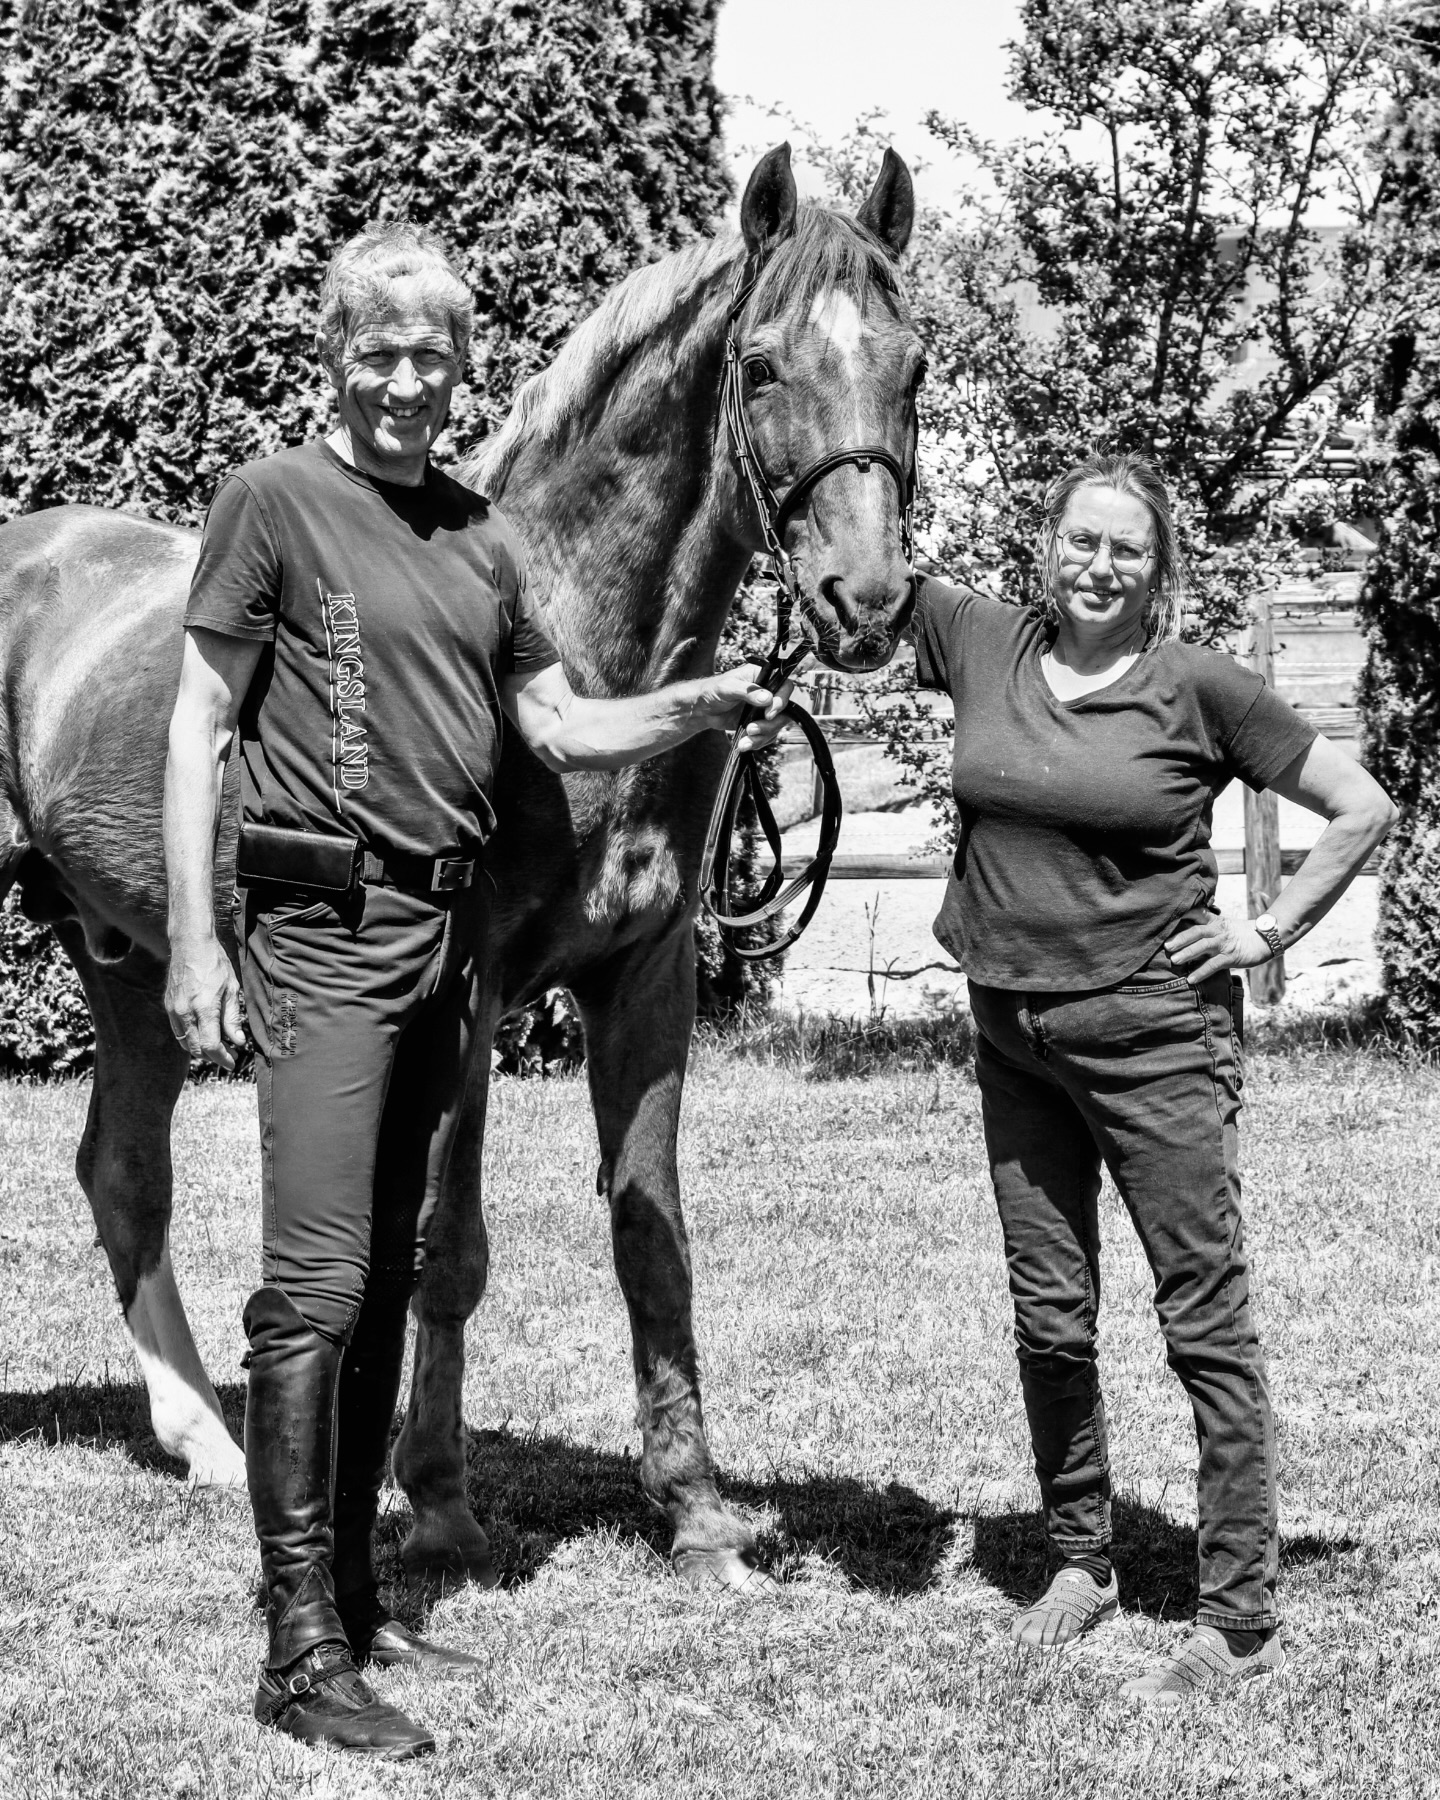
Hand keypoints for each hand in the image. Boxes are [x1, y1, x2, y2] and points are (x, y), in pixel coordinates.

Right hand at [165, 932, 246, 1069]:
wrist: (190, 945)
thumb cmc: (215, 964)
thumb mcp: (231, 989)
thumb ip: (232, 1018)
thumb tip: (238, 1042)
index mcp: (203, 1009)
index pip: (210, 1046)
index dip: (222, 1058)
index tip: (233, 1062)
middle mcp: (184, 1012)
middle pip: (196, 1049)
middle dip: (214, 1056)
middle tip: (230, 1054)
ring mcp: (173, 1010)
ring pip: (185, 1043)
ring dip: (201, 1049)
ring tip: (220, 1045)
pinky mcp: (168, 1006)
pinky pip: (178, 1031)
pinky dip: (191, 1038)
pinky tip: (205, 1032)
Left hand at [694, 664, 795, 752]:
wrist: (702, 709)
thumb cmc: (712, 691)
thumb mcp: (727, 688)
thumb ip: (748, 692)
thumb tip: (767, 698)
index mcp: (762, 676)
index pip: (785, 686)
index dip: (781, 701)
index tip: (768, 713)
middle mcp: (767, 692)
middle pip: (784, 711)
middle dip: (770, 724)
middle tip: (752, 729)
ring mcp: (763, 709)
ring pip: (776, 726)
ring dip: (762, 736)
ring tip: (744, 741)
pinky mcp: (758, 722)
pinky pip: (767, 735)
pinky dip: (757, 742)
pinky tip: (744, 744)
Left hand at [1164, 916, 1273, 985]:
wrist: (1265, 939)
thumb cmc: (1240, 934)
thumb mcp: (1224, 925)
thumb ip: (1206, 928)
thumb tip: (1183, 934)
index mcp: (1215, 921)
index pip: (1197, 913)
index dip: (1183, 915)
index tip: (1167, 919)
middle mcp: (1219, 930)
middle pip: (1196, 931)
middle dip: (1180, 938)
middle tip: (1166, 946)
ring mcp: (1225, 943)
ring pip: (1203, 946)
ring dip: (1187, 953)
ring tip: (1174, 960)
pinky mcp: (1231, 957)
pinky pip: (1213, 965)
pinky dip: (1201, 972)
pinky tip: (1191, 979)